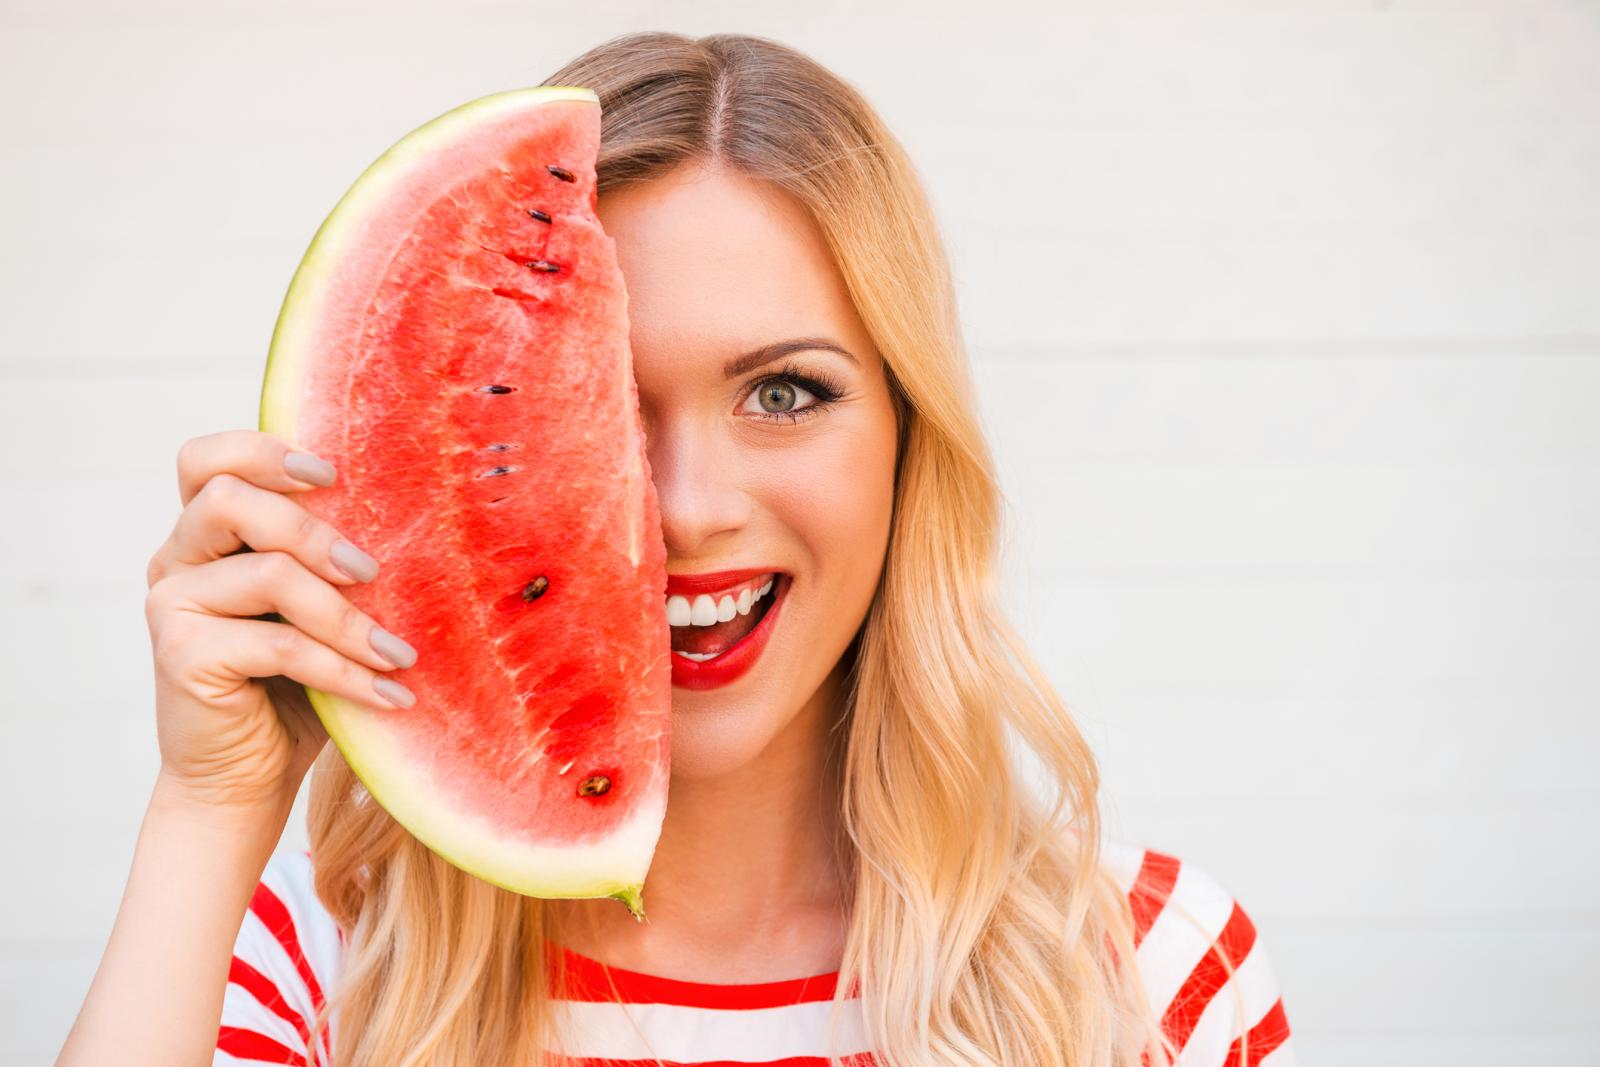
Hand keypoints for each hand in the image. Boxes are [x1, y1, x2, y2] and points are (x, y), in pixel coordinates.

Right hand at [142, 430, 415, 812]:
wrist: (246, 778)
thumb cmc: (294, 688)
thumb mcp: (317, 612)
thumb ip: (331, 562)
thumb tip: (417, 521)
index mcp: (207, 535)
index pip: (208, 460)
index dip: (263, 450)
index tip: (331, 475)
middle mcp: (177, 559)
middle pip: (231, 500)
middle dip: (314, 531)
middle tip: (372, 573)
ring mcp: (171, 604)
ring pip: (268, 574)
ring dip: (346, 615)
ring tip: (398, 654)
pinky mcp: (181, 655)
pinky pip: (280, 644)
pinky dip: (344, 669)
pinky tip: (388, 694)